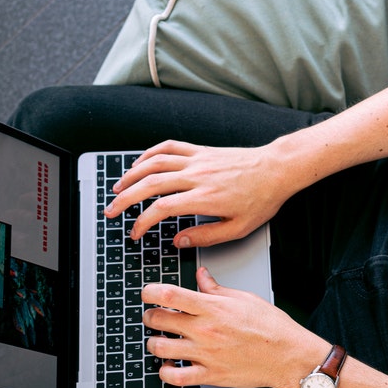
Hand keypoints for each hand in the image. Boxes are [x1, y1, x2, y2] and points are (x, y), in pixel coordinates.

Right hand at [103, 140, 295, 246]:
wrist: (276, 169)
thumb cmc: (261, 199)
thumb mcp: (238, 229)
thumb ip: (205, 236)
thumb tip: (178, 241)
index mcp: (204, 198)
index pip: (161, 209)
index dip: (142, 222)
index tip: (135, 233)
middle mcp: (196, 176)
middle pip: (149, 184)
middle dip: (125, 199)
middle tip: (111, 211)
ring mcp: (197, 160)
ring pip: (154, 162)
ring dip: (131, 175)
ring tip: (118, 188)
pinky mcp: (201, 150)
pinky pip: (169, 147)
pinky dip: (150, 153)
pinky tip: (140, 163)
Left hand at [142, 267, 326, 387]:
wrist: (288, 355)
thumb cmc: (272, 327)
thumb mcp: (244, 298)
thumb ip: (217, 288)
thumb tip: (201, 276)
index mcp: (213, 308)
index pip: (169, 295)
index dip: (150, 291)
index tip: (147, 292)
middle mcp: (205, 330)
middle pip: (159, 320)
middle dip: (150, 316)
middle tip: (154, 316)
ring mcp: (205, 354)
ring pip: (160, 348)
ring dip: (154, 342)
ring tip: (159, 340)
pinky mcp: (209, 375)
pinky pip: (175, 377)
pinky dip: (165, 372)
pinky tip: (167, 366)